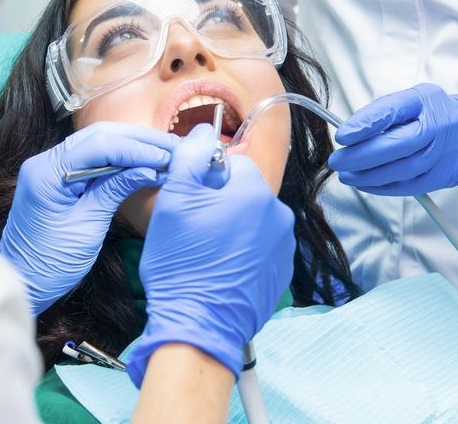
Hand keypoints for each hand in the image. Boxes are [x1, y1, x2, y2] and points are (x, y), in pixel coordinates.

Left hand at [0, 122, 178, 315]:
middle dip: (138, 140)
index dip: (136, 148)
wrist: (22, 283)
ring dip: (132, 145)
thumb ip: (115, 190)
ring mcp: (50, 167)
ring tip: (164, 152)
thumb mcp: (88, 227)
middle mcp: (45, 161)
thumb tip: (150, 168)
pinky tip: (142, 162)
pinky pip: (92, 157)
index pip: (99, 145)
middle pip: (98, 135)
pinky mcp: (58, 177)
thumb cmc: (50, 264)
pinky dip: (119, 158)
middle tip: (173, 147)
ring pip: (97, 142)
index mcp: (47, 172)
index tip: (167, 157)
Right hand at [126, 123, 294, 386]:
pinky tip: (219, 269)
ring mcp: (283, 247)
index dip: (205, 180)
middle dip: (220, 204)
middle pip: (244, 192)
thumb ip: (191, 156)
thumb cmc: (182, 264)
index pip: (232, 163)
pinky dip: (242, 254)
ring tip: (206, 253)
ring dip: (232, 229)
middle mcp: (279, 215)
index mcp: (255, 191)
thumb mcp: (174, 200)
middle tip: (194, 230)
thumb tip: (204, 132)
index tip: (190, 202)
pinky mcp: (281, 272)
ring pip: (252, 220)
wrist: (198, 325)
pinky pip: (260, 248)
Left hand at [328, 83, 457, 195]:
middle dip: (362, 156)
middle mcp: (438, 127)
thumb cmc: (430, 113)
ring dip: (369, 176)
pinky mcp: (444, 176)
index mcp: (425, 101)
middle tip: (338, 161)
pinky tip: (365, 184)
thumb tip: (350, 134)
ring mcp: (443, 153)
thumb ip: (381, 113)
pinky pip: (410, 186)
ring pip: (403, 170)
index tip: (343, 136)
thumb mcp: (408, 100)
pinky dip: (384, 187)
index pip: (393, 112)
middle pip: (397, 145)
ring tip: (346, 175)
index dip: (366, 125)